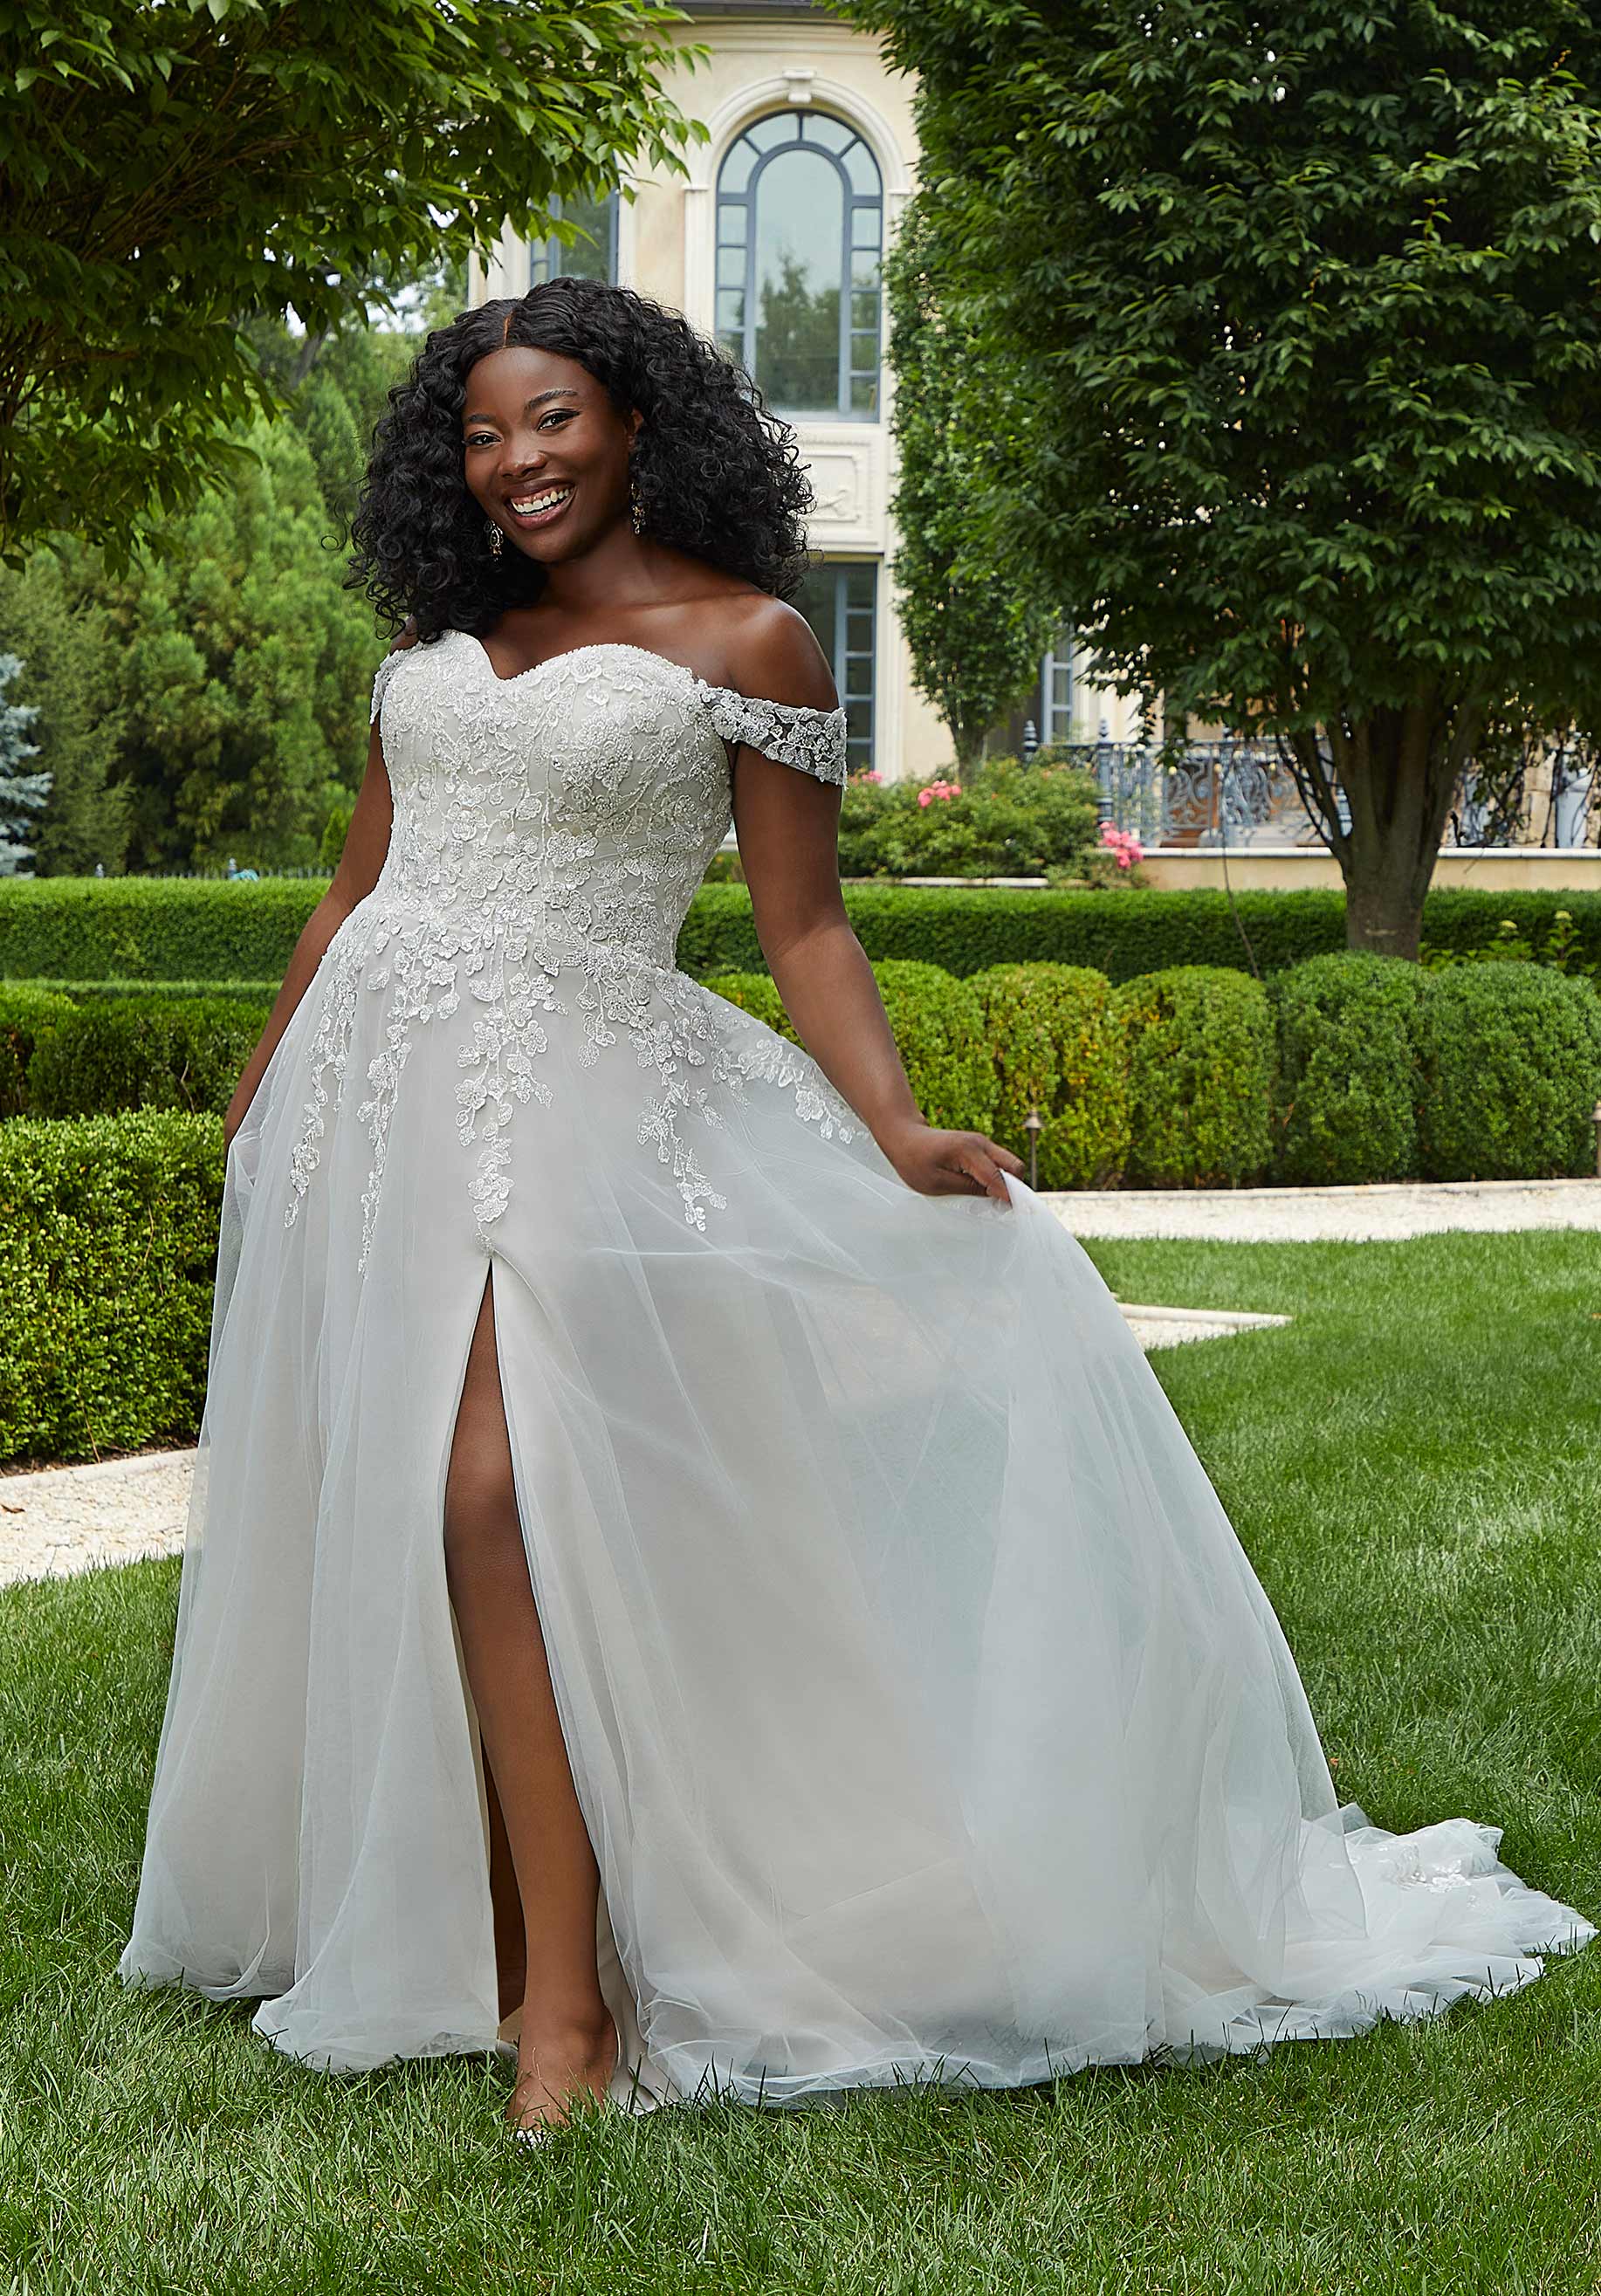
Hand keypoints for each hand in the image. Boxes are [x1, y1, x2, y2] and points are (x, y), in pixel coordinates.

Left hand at [879, 1120, 1026, 1203]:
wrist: (905, 1137)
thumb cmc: (914, 1161)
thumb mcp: (937, 1184)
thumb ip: (968, 1190)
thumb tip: (995, 1197)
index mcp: (969, 1151)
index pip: (999, 1177)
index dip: (1010, 1197)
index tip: (1015, 1214)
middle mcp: (981, 1143)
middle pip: (1015, 1166)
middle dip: (1014, 1188)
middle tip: (1002, 1206)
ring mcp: (982, 1143)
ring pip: (1010, 1164)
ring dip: (1006, 1183)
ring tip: (991, 1200)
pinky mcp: (981, 1146)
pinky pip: (1000, 1163)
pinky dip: (999, 1177)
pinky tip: (985, 1189)